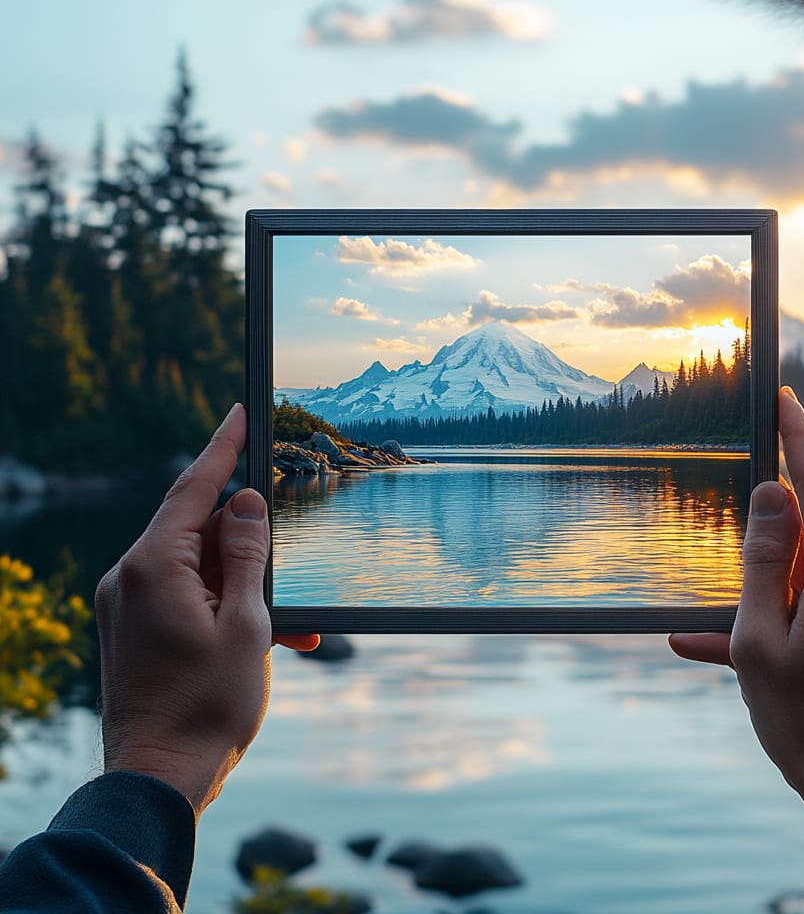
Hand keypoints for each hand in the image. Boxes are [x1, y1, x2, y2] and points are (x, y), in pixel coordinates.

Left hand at [94, 403, 318, 814]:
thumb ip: (247, 553)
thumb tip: (245, 501)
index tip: (238, 412)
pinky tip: (262, 636)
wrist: (158, 780)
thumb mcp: (248, 622)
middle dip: (249, 543)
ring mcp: (128, 604)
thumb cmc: (207, 706)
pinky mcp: (133, 628)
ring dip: (245, 586)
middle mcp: (130, 577)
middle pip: (198, 530)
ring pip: (199, 568)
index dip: (222, 447)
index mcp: (154, 567)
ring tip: (288, 625)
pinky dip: (223, 606)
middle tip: (285, 556)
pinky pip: (186, 595)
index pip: (193, 488)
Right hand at [669, 387, 803, 833]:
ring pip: (793, 573)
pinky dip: (763, 620)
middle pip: (801, 531)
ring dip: (750, 595)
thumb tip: (771, 495)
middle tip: (728, 568)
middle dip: (758, 539)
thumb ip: (763, 562)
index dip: (797, 438)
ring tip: (707, 633)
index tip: (784, 398)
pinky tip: (710, 646)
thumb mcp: (759, 638)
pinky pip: (801, 606)